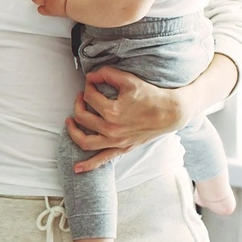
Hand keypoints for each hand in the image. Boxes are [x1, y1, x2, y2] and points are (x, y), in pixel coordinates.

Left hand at [66, 64, 188, 171]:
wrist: (171, 112)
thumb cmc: (150, 95)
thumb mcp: (128, 80)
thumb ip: (106, 73)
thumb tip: (90, 76)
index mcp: (112, 112)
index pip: (89, 97)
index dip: (88, 86)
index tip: (92, 82)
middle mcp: (111, 129)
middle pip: (82, 116)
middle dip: (78, 103)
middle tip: (82, 96)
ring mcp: (116, 141)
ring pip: (85, 141)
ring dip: (73, 131)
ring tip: (70, 121)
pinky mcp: (122, 148)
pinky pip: (102, 159)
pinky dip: (88, 164)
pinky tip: (75, 168)